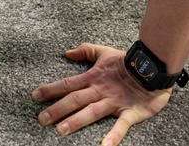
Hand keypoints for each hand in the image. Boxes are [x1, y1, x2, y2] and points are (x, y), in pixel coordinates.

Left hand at [32, 44, 173, 145]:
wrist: (154, 66)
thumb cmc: (128, 62)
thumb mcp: (105, 53)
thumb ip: (86, 51)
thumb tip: (66, 52)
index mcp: (94, 78)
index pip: (68, 84)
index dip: (51, 89)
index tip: (34, 96)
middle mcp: (101, 91)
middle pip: (75, 100)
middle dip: (57, 109)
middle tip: (41, 119)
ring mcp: (115, 102)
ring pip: (92, 112)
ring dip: (77, 121)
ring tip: (61, 131)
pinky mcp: (131, 112)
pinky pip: (122, 125)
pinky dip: (114, 136)